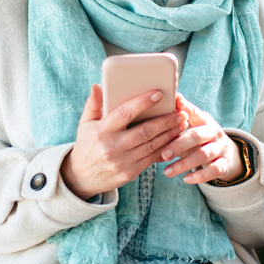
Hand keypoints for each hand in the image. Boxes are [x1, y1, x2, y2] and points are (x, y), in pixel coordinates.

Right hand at [61, 85, 188, 199]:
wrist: (82, 177)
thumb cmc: (86, 145)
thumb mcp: (85, 124)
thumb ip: (93, 105)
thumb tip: (97, 86)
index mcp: (101, 131)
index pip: (124, 113)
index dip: (142, 103)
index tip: (159, 94)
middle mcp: (112, 147)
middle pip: (144, 131)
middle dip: (165, 121)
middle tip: (180, 112)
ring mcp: (122, 161)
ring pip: (151, 145)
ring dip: (169, 134)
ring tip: (181, 123)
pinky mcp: (130, 173)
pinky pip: (151, 158)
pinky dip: (165, 148)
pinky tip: (174, 139)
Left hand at [160, 94, 243, 184]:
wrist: (226, 153)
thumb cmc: (200, 138)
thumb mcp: (192, 127)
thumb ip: (178, 118)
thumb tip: (161, 103)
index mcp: (204, 120)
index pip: (194, 112)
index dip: (184, 108)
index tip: (173, 103)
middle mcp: (214, 131)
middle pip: (196, 135)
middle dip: (179, 145)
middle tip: (163, 154)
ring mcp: (221, 147)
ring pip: (203, 154)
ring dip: (184, 164)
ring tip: (166, 172)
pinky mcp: (225, 163)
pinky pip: (214, 170)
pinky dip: (199, 176)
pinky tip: (186, 179)